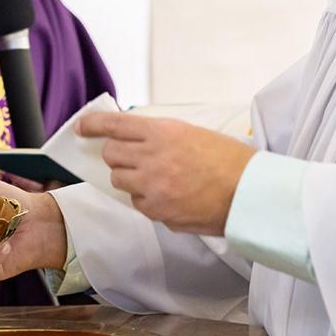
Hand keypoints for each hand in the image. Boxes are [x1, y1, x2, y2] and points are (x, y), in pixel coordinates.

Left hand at [76, 112, 256, 235]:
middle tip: (133, 158)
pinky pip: (137, 204)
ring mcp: (153, 186)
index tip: (82, 127)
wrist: (253, 194)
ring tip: (157, 179)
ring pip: (119, 180)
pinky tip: (169, 197)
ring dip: (130, 179)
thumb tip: (131, 140)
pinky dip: (147, 201)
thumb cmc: (229, 161)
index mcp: (162, 132)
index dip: (93, 125)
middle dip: (117, 155)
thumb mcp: (192, 134)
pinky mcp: (158, 211)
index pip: (114, 124)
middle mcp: (152, 157)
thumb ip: (159, 136)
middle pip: (111, 154)